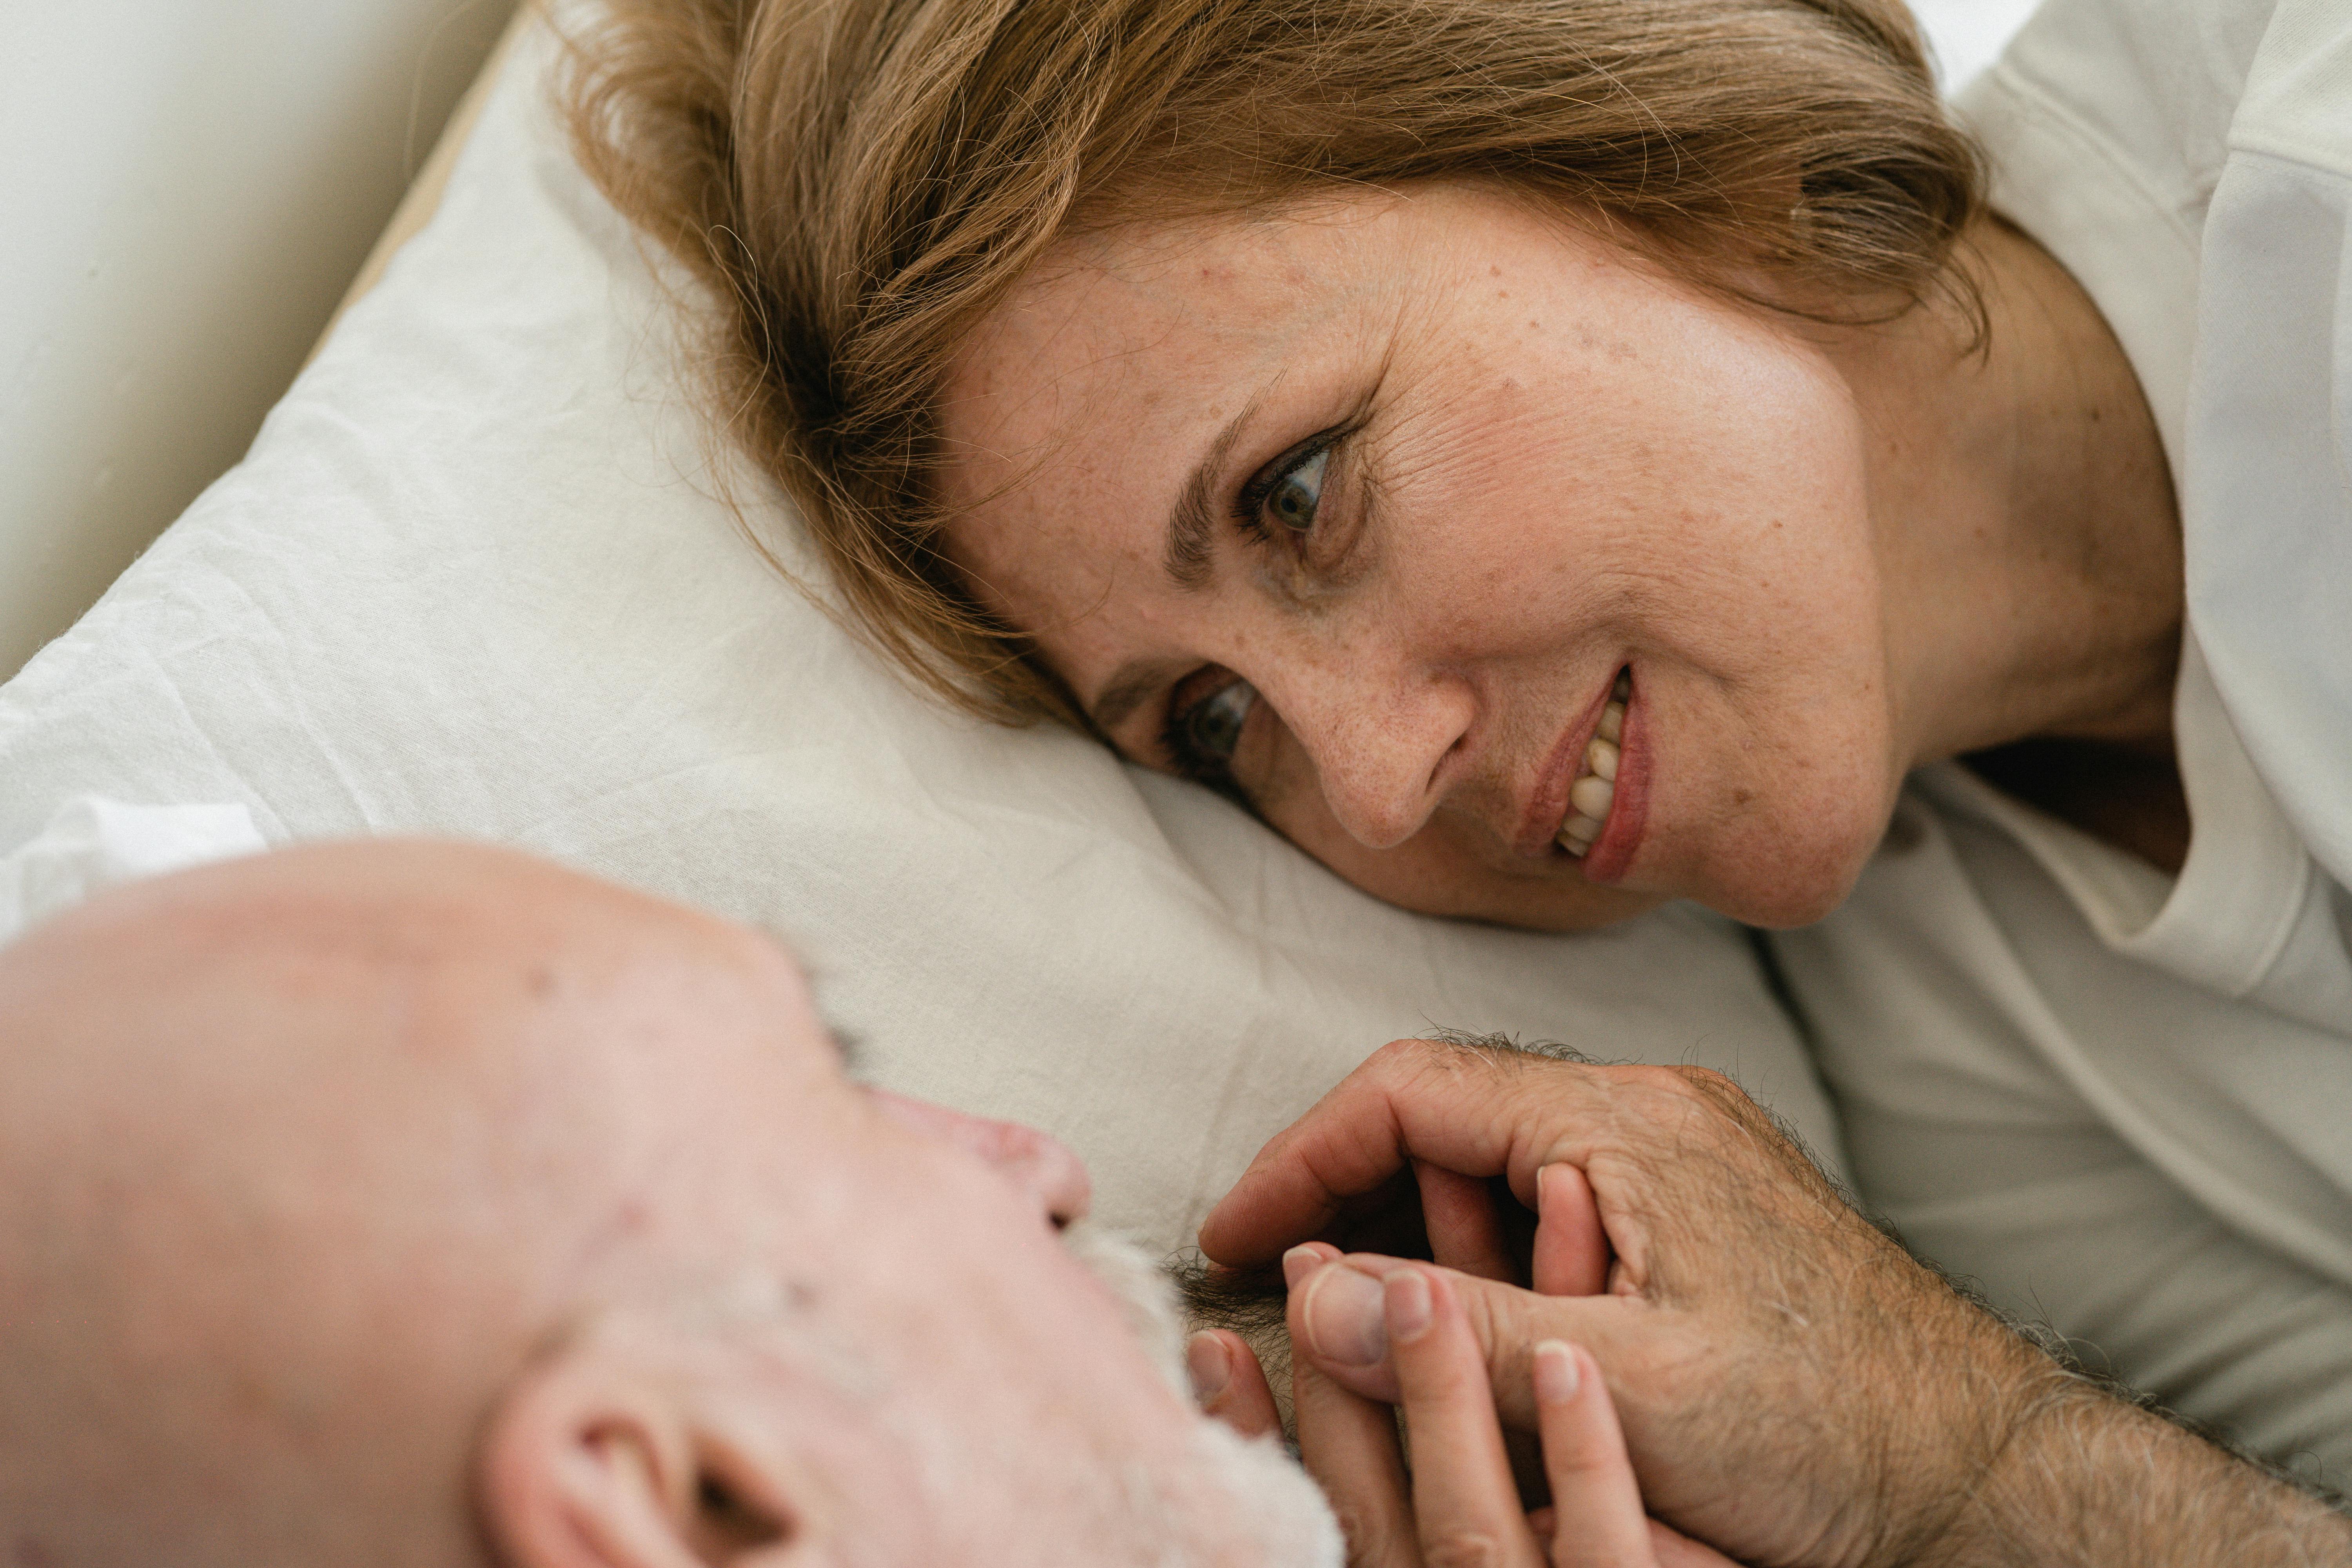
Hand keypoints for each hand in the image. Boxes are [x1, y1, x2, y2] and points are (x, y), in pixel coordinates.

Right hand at [1197, 1039, 2055, 1567]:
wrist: (1985, 1471)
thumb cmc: (1831, 1431)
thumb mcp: (1625, 1394)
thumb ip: (1457, 1337)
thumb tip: (1310, 1299)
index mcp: (1624, 1123)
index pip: (1411, 1091)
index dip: (1303, 1159)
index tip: (1236, 1238)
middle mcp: (1649, 1111)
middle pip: (1447, 1117)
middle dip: (1353, 1201)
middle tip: (1289, 1296)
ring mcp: (1679, 1155)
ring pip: (1499, 1163)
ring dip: (1426, 1237)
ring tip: (1380, 1330)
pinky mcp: (1698, 1208)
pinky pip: (1558, 1200)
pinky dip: (1492, 1255)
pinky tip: (1478, 1330)